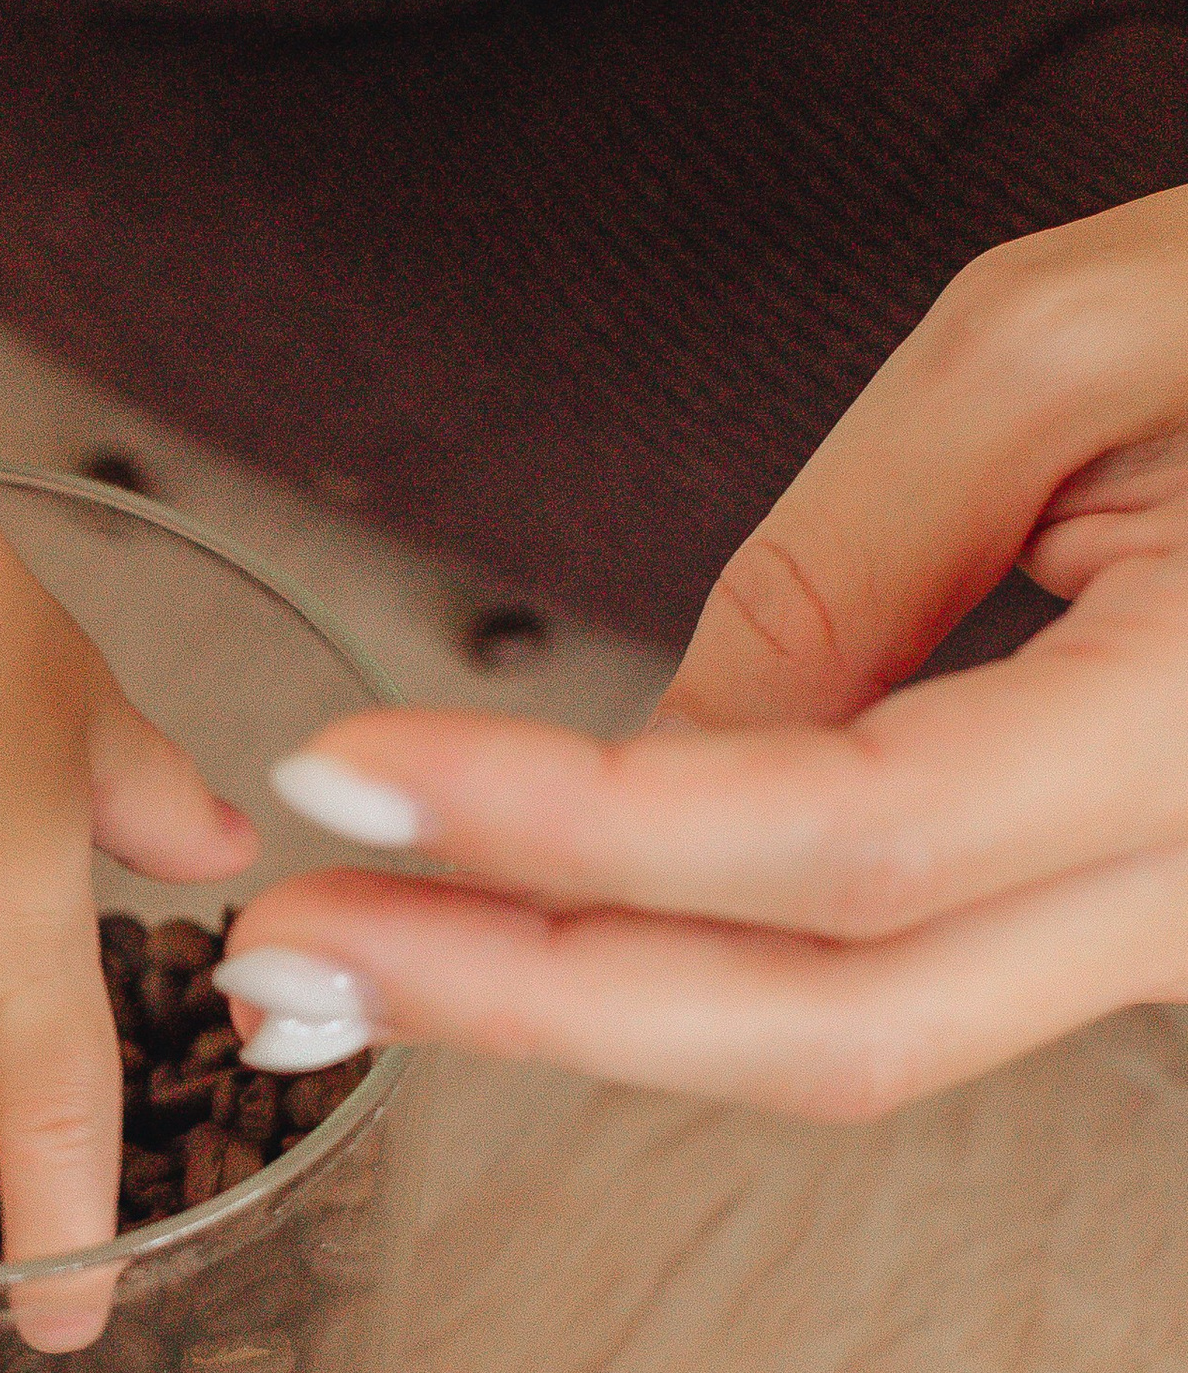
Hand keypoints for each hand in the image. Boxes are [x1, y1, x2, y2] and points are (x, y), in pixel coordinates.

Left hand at [215, 193, 1187, 1116]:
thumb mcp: (1063, 342)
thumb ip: (847, 566)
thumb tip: (665, 760)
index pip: (841, 837)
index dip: (570, 829)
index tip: (343, 778)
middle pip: (827, 1020)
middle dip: (524, 1001)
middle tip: (271, 969)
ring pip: (859, 1030)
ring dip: (587, 1009)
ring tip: (352, 955)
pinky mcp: (1142, 915)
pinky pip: (905, 976)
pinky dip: (697, 964)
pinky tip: (527, 922)